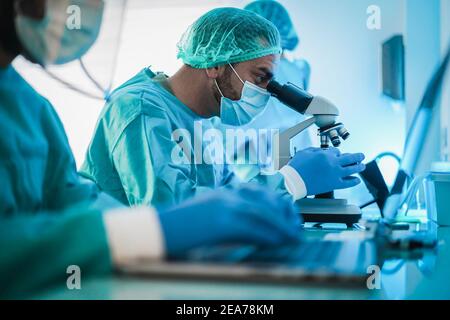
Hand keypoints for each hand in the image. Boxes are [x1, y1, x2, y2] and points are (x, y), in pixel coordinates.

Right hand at [158, 184, 300, 257]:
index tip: (288, 213)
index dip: (277, 202)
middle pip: (265, 199)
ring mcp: (223, 205)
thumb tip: (252, 230)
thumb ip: (229, 218)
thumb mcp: (207, 216)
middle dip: (284, 213)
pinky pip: (252, 227)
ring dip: (282, 226)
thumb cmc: (179, 226)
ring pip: (263, 213)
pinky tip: (278, 242)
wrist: (156, 228)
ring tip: (294, 237)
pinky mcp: (220, 221)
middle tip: (296, 227)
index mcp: (223, 192)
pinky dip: (269, 235)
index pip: (258, 192)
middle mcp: (226, 194)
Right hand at [288, 147, 365, 195]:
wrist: (294, 181)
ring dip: (359, 167)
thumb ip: (316, 150)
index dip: (337, 152)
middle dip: (357, 156)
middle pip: (350, 158)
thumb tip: (323, 151)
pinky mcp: (334, 184)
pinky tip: (357, 180)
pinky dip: (354, 181)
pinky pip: (348, 183)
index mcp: (325, 154)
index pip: (336, 151)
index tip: (338, 154)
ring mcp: (335, 174)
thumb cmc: (297, 167)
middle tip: (361, 156)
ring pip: (352, 169)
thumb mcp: (305, 152)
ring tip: (363, 166)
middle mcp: (333, 163)